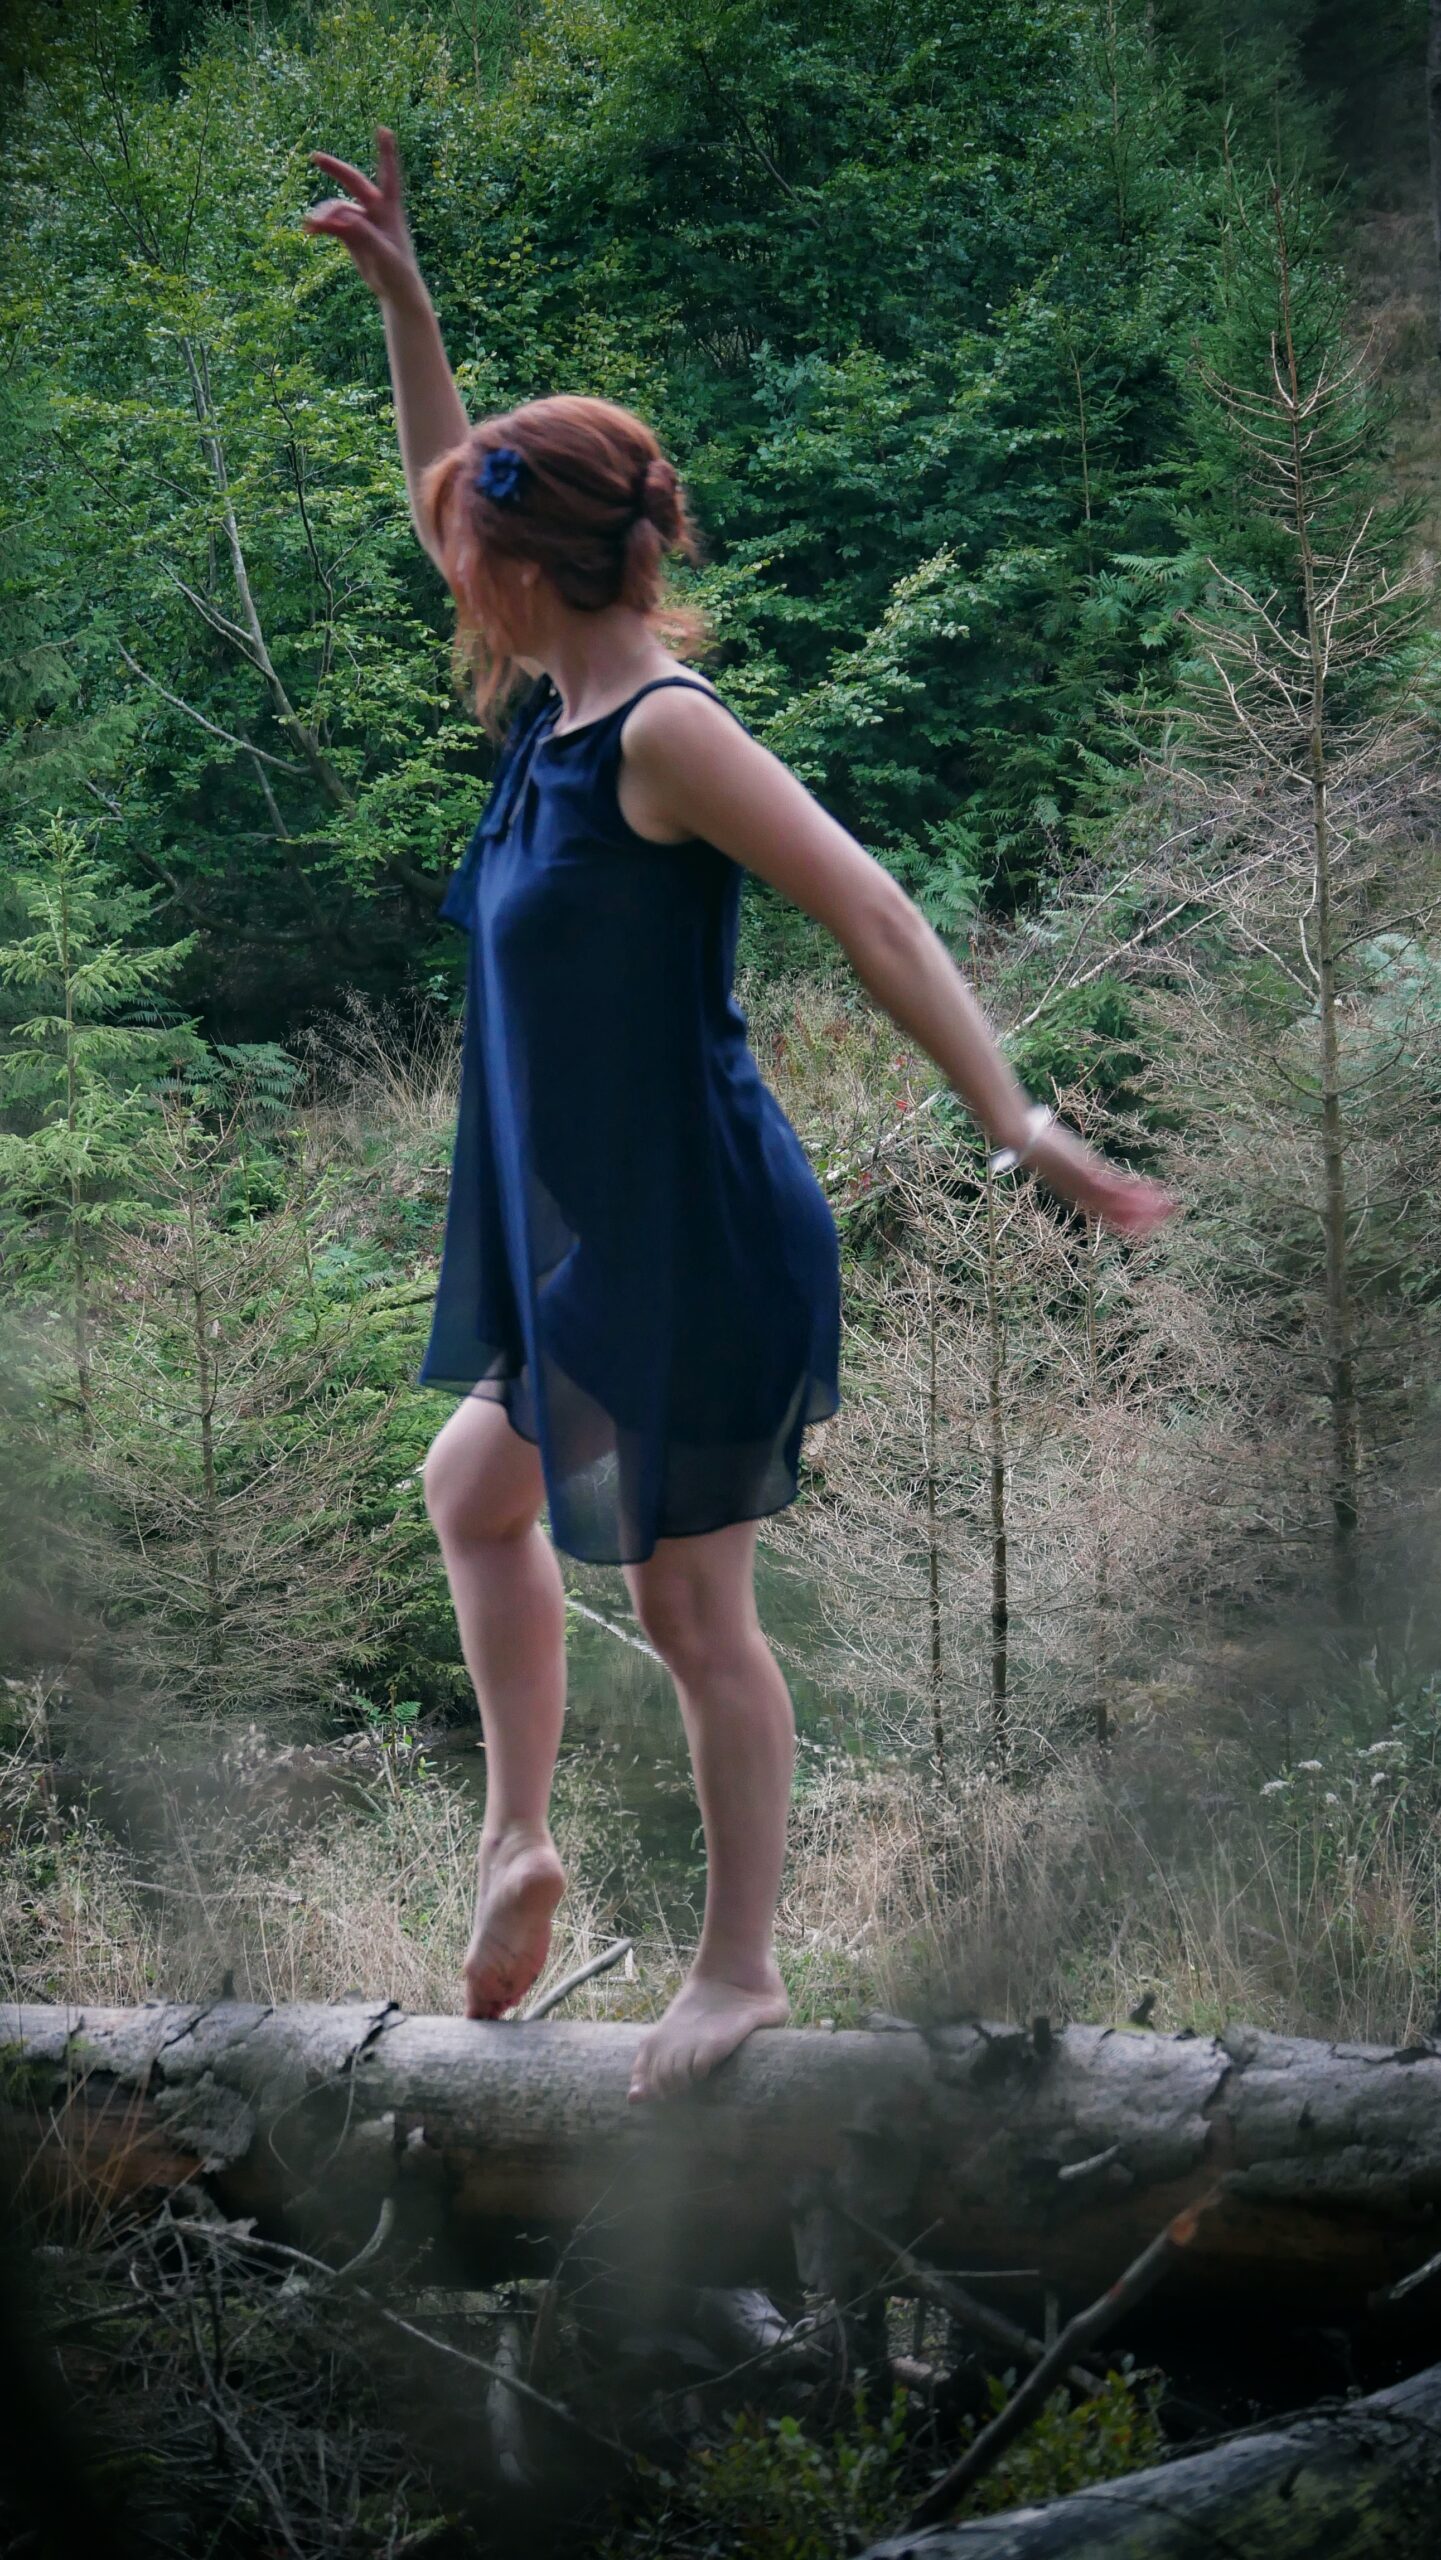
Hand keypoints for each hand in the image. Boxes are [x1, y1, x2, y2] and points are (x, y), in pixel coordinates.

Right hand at [302, 125, 425, 308]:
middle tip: (315, 157)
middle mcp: (376, 210)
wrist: (396, 292)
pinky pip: (333, 224)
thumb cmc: (398, 273)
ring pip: (338, 208)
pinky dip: (321, 226)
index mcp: (391, 210)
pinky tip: (308, 230)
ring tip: (311, 225)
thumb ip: (365, 235)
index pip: (389, 175)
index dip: (386, 152)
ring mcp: (363, 221)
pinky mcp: (352, 235)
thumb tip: (344, 219)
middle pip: (354, 182)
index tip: (384, 130)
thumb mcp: (384, 254)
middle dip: (336, 169)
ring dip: (324, 215)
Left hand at [1027, 1120, 1177, 1239]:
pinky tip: (1152, 1193)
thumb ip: (1074, 1166)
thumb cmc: (1038, 1146)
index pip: (1105, 1212)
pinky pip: (1115, 1187)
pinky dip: (1135, 1192)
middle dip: (1140, 1218)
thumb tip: (1081, 1163)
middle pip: (1116, 1214)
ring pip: (1120, 1204)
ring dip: (1145, 1207)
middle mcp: (1082, 1194)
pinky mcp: (1088, 1173)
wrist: (1024, 1140)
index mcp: (1075, 1193)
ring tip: (1167, 1208)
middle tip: (1163, 1220)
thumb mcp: (1059, 1159)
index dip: (1125, 1220)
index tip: (1143, 1224)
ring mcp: (1086, 1185)